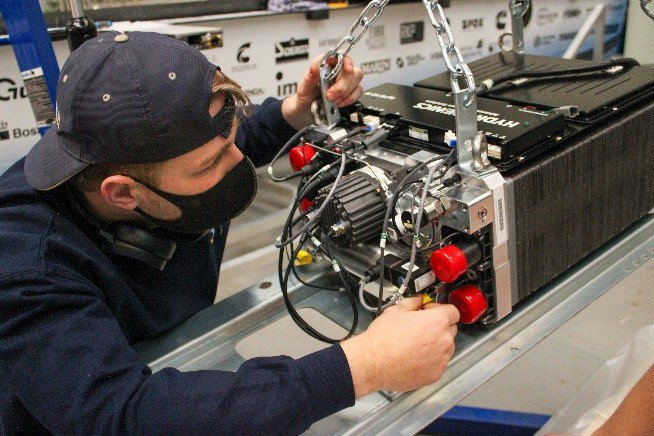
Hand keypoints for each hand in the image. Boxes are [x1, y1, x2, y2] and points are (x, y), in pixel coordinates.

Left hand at [281, 53, 363, 129]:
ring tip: (333, 101)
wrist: (306, 112)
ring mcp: (345, 81)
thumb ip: (309, 77)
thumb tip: (315, 67)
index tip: (347, 69)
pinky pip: (358, 91)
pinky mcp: (350, 92)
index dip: (346, 60)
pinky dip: (349, 99)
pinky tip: (340, 103)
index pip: (340, 55)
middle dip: (342, 85)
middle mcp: (337, 71)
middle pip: (351, 70)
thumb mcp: (303, 88)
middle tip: (330, 95)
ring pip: (356, 79)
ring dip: (345, 93)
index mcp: (325, 65)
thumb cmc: (304, 97)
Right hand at [340, 296, 459, 396]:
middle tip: (421, 327)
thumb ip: (413, 302)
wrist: (373, 363)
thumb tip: (418, 300)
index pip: (453, 312)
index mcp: (437, 321)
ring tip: (416, 344)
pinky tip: (414, 357)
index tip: (429, 312)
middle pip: (451, 329)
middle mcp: (444, 341)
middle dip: (439, 327)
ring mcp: (441, 359)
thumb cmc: (383, 338)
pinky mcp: (435, 374)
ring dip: (437, 344)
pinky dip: (431, 360)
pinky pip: (439, 363)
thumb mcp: (396, 310)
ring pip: (446, 347)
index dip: (440, 310)